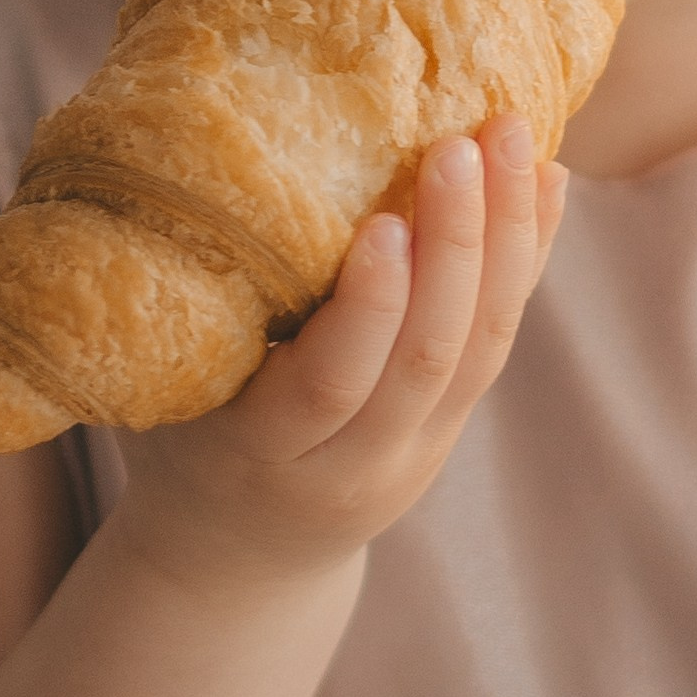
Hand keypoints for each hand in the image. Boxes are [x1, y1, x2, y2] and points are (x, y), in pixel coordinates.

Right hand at [105, 120, 566, 595]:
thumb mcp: (158, 394)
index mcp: (262, 455)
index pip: (329, 385)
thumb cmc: (175, 443)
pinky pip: (499, 339)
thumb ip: (173, 312)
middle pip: (425, 359)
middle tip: (463, 146)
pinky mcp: (451, 427)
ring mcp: (416, 451)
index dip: (368, 310)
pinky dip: (527, 257)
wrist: (235, 559)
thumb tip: (148, 160)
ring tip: (514, 137)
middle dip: (454, 246)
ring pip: (479, 347)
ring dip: (506, 237)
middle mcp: (354, 463)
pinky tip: (548, 182)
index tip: (384, 223)